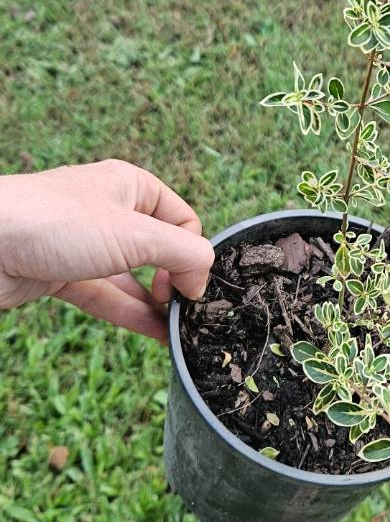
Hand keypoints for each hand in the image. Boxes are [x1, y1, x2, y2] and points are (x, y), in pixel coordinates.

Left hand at [0, 160, 214, 340]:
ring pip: (134, 278)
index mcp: (131, 187)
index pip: (183, 221)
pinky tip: (156, 335)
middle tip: (181, 307)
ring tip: (179, 333)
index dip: (192, 253)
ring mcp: (84, 245)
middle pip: (160, 250)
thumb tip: (203, 280)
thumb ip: (184, 253)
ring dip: (157, 304)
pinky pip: (107, 296)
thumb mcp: (135, 234)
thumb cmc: (53, 222)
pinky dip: (132, 314)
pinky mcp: (61, 275)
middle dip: (176, 280)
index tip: (187, 284)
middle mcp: (111, 212)